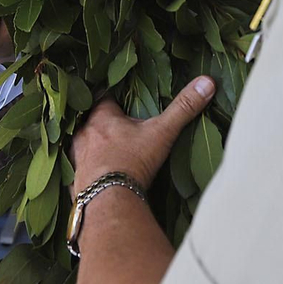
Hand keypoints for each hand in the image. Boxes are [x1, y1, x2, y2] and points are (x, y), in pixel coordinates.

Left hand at [71, 76, 214, 192]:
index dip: (114, 99)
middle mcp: (84, 135)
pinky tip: (97, 177)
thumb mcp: (162, 132)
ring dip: (92, 147)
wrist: (109, 201)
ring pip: (82, 146)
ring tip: (106, 152)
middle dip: (102, 125)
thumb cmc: (133, 161)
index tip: (123, 101)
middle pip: (90, 122)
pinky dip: (86, 172)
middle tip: (117, 129)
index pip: (104, 99)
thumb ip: (183, 108)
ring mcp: (76, 159)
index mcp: (101, 118)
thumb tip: (207, 82)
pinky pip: (79, 171)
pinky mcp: (75, 181)